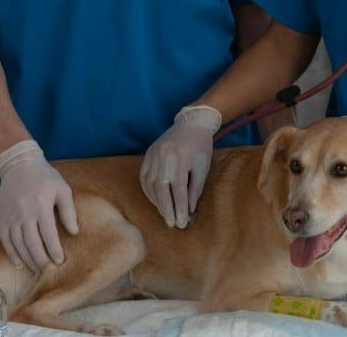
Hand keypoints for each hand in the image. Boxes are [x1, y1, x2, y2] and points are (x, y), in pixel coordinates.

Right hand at [0, 141, 78, 272]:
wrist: (18, 165)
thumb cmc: (45, 177)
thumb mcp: (62, 189)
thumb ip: (68, 211)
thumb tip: (74, 232)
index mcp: (41, 206)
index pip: (48, 235)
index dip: (54, 250)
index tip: (60, 262)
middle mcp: (24, 214)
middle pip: (32, 244)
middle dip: (41, 260)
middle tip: (49, 271)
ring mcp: (11, 217)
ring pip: (18, 245)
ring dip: (27, 260)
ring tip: (37, 270)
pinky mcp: (2, 218)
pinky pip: (5, 240)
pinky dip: (11, 254)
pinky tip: (19, 263)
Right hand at [140, 105, 220, 227]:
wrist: (192, 123)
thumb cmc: (201, 148)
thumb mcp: (202, 168)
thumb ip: (195, 189)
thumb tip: (188, 210)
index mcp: (182, 158)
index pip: (178, 190)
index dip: (179, 208)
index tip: (182, 223)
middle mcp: (165, 156)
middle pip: (162, 189)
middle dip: (166, 209)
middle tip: (171, 224)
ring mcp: (154, 154)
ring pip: (150, 184)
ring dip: (156, 202)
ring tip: (164, 214)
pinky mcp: (148, 153)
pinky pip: (144, 176)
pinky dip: (148, 191)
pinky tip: (155, 200)